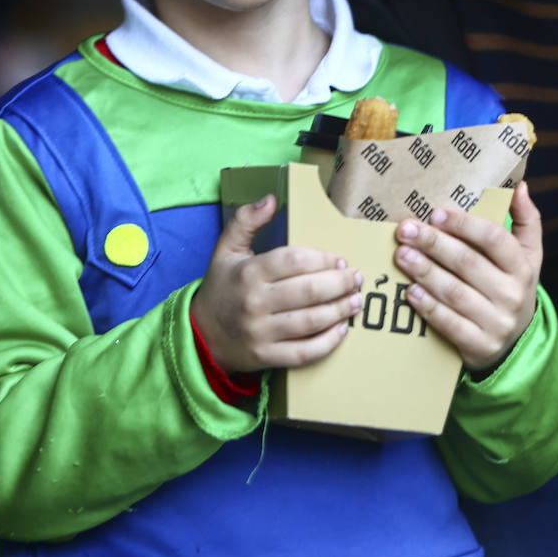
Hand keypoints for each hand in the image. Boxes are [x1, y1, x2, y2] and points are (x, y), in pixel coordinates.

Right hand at [191, 195, 362, 375]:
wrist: (201, 335)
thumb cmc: (222, 287)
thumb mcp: (226, 249)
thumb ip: (246, 220)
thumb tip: (271, 199)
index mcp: (248, 273)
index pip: (293, 261)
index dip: (322, 259)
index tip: (341, 260)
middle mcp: (254, 303)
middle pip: (308, 291)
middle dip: (339, 284)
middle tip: (356, 279)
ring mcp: (260, 333)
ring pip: (310, 322)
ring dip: (340, 311)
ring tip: (356, 301)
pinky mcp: (266, 357)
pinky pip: (303, 353)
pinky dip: (327, 343)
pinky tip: (341, 330)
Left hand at [393, 181, 541, 373]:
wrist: (515, 343)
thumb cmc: (511, 286)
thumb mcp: (528, 255)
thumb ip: (526, 220)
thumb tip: (521, 187)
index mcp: (523, 267)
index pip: (494, 239)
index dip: (464, 225)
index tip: (436, 213)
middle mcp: (513, 295)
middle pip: (468, 263)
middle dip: (434, 243)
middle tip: (406, 230)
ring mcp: (497, 323)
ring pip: (455, 292)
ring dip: (425, 271)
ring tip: (401, 255)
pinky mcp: (480, 346)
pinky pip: (450, 324)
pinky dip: (428, 306)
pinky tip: (410, 291)